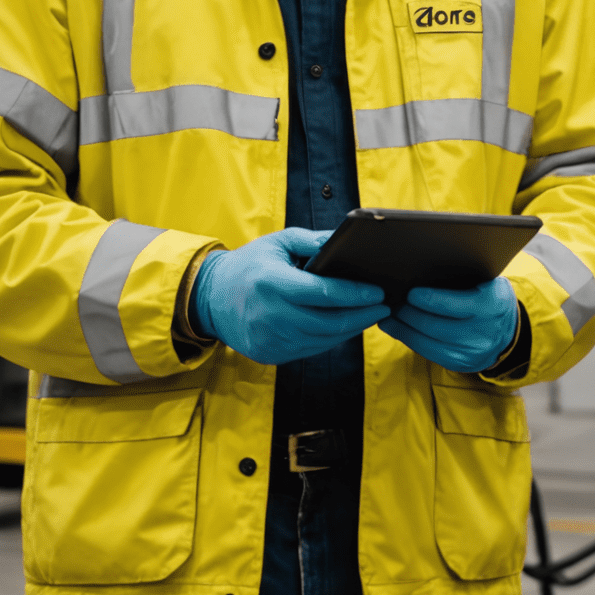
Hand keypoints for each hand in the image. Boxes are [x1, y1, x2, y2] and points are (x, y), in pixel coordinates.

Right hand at [191, 229, 388, 364]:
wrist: (210, 298)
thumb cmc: (250, 265)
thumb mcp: (278, 242)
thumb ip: (311, 240)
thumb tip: (343, 241)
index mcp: (272, 283)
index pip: (323, 293)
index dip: (355, 294)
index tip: (378, 291)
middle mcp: (269, 315)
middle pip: (328, 322)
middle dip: (362, 315)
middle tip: (385, 306)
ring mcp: (268, 339)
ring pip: (322, 339)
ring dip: (351, 329)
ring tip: (371, 316)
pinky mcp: (268, 354)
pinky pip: (309, 349)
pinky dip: (331, 339)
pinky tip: (346, 327)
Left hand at [380, 277, 519, 372]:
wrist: (510, 332)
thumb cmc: (491, 299)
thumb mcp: (488, 283)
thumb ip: (462, 280)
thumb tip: (421, 274)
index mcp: (490, 305)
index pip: (450, 303)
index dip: (425, 298)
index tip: (408, 291)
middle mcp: (481, 332)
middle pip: (433, 325)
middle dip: (407, 313)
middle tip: (390, 302)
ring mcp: (470, 352)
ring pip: (426, 343)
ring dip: (402, 330)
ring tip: (387, 318)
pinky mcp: (460, 364)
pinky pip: (428, 354)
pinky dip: (410, 341)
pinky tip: (399, 331)